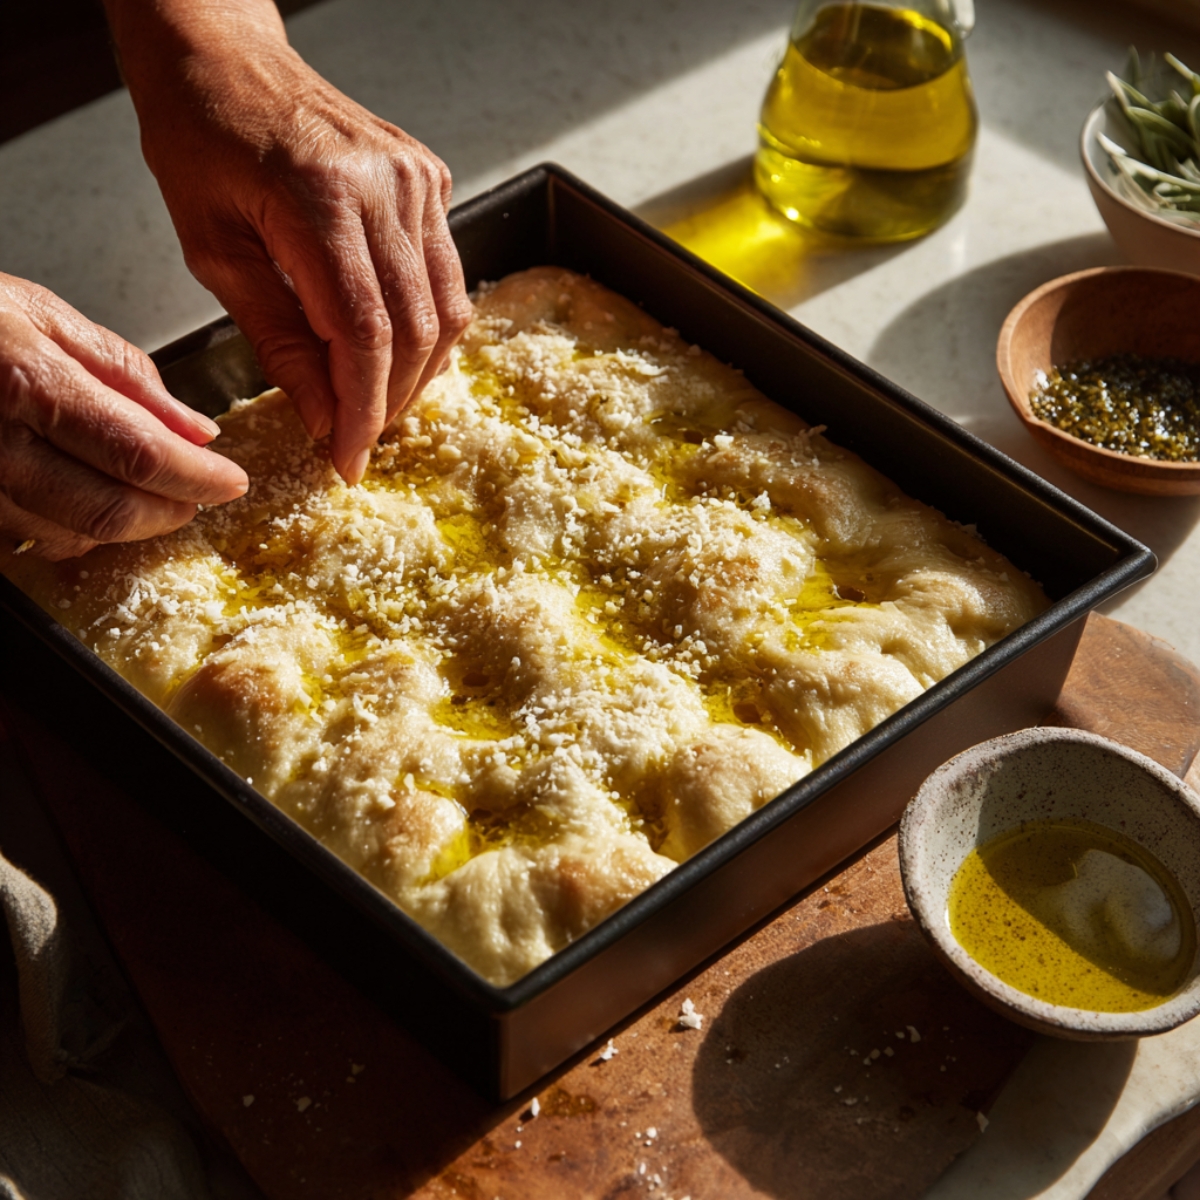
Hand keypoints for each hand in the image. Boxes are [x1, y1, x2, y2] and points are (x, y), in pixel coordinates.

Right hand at [0, 273, 247, 561]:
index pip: (140, 453)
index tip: (231, 480)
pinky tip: (91, 499)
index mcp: (29, 385)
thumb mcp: (45, 316)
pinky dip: (78, 529)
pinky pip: (33, 540)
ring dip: (129, 523)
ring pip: (75, 534)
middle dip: (171, 509)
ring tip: (151, 492)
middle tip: (198, 492)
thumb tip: (195, 429)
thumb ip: (128, 374)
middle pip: (112, 509)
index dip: (197, 477)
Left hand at [109, 0, 472, 483]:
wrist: (226, 57)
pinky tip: (396, 353)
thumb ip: (275, 339)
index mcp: (321, 199)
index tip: (347, 459)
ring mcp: (419, 180)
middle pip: (416, 329)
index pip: (365, 333)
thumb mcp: (214, 251)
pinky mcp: (432, 179)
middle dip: (390, 401)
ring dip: (417, 373)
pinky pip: (446, 276)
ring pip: (446, 310)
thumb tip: (322, 416)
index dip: (362, 408)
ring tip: (378, 405)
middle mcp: (387, 186)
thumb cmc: (201, 140)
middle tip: (359, 442)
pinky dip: (427, 328)